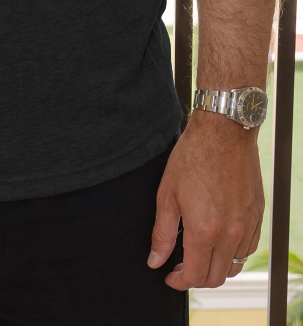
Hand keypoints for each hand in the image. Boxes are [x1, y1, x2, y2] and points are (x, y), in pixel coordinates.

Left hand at [148, 110, 263, 288]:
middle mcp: (230, 232)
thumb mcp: (167, 193)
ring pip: (234, 266)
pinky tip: (219, 239)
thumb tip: (155, 260)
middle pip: (216, 277)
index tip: (170, 276)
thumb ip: (162, 232)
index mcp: (204, 229)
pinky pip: (248, 248)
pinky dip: (234, 252)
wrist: (223, 131)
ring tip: (200, 252)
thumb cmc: (193, 156)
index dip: (179, 281)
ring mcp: (247, 224)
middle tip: (181, 266)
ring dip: (216, 267)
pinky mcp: (257, 215)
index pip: (194, 276)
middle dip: (196, 278)